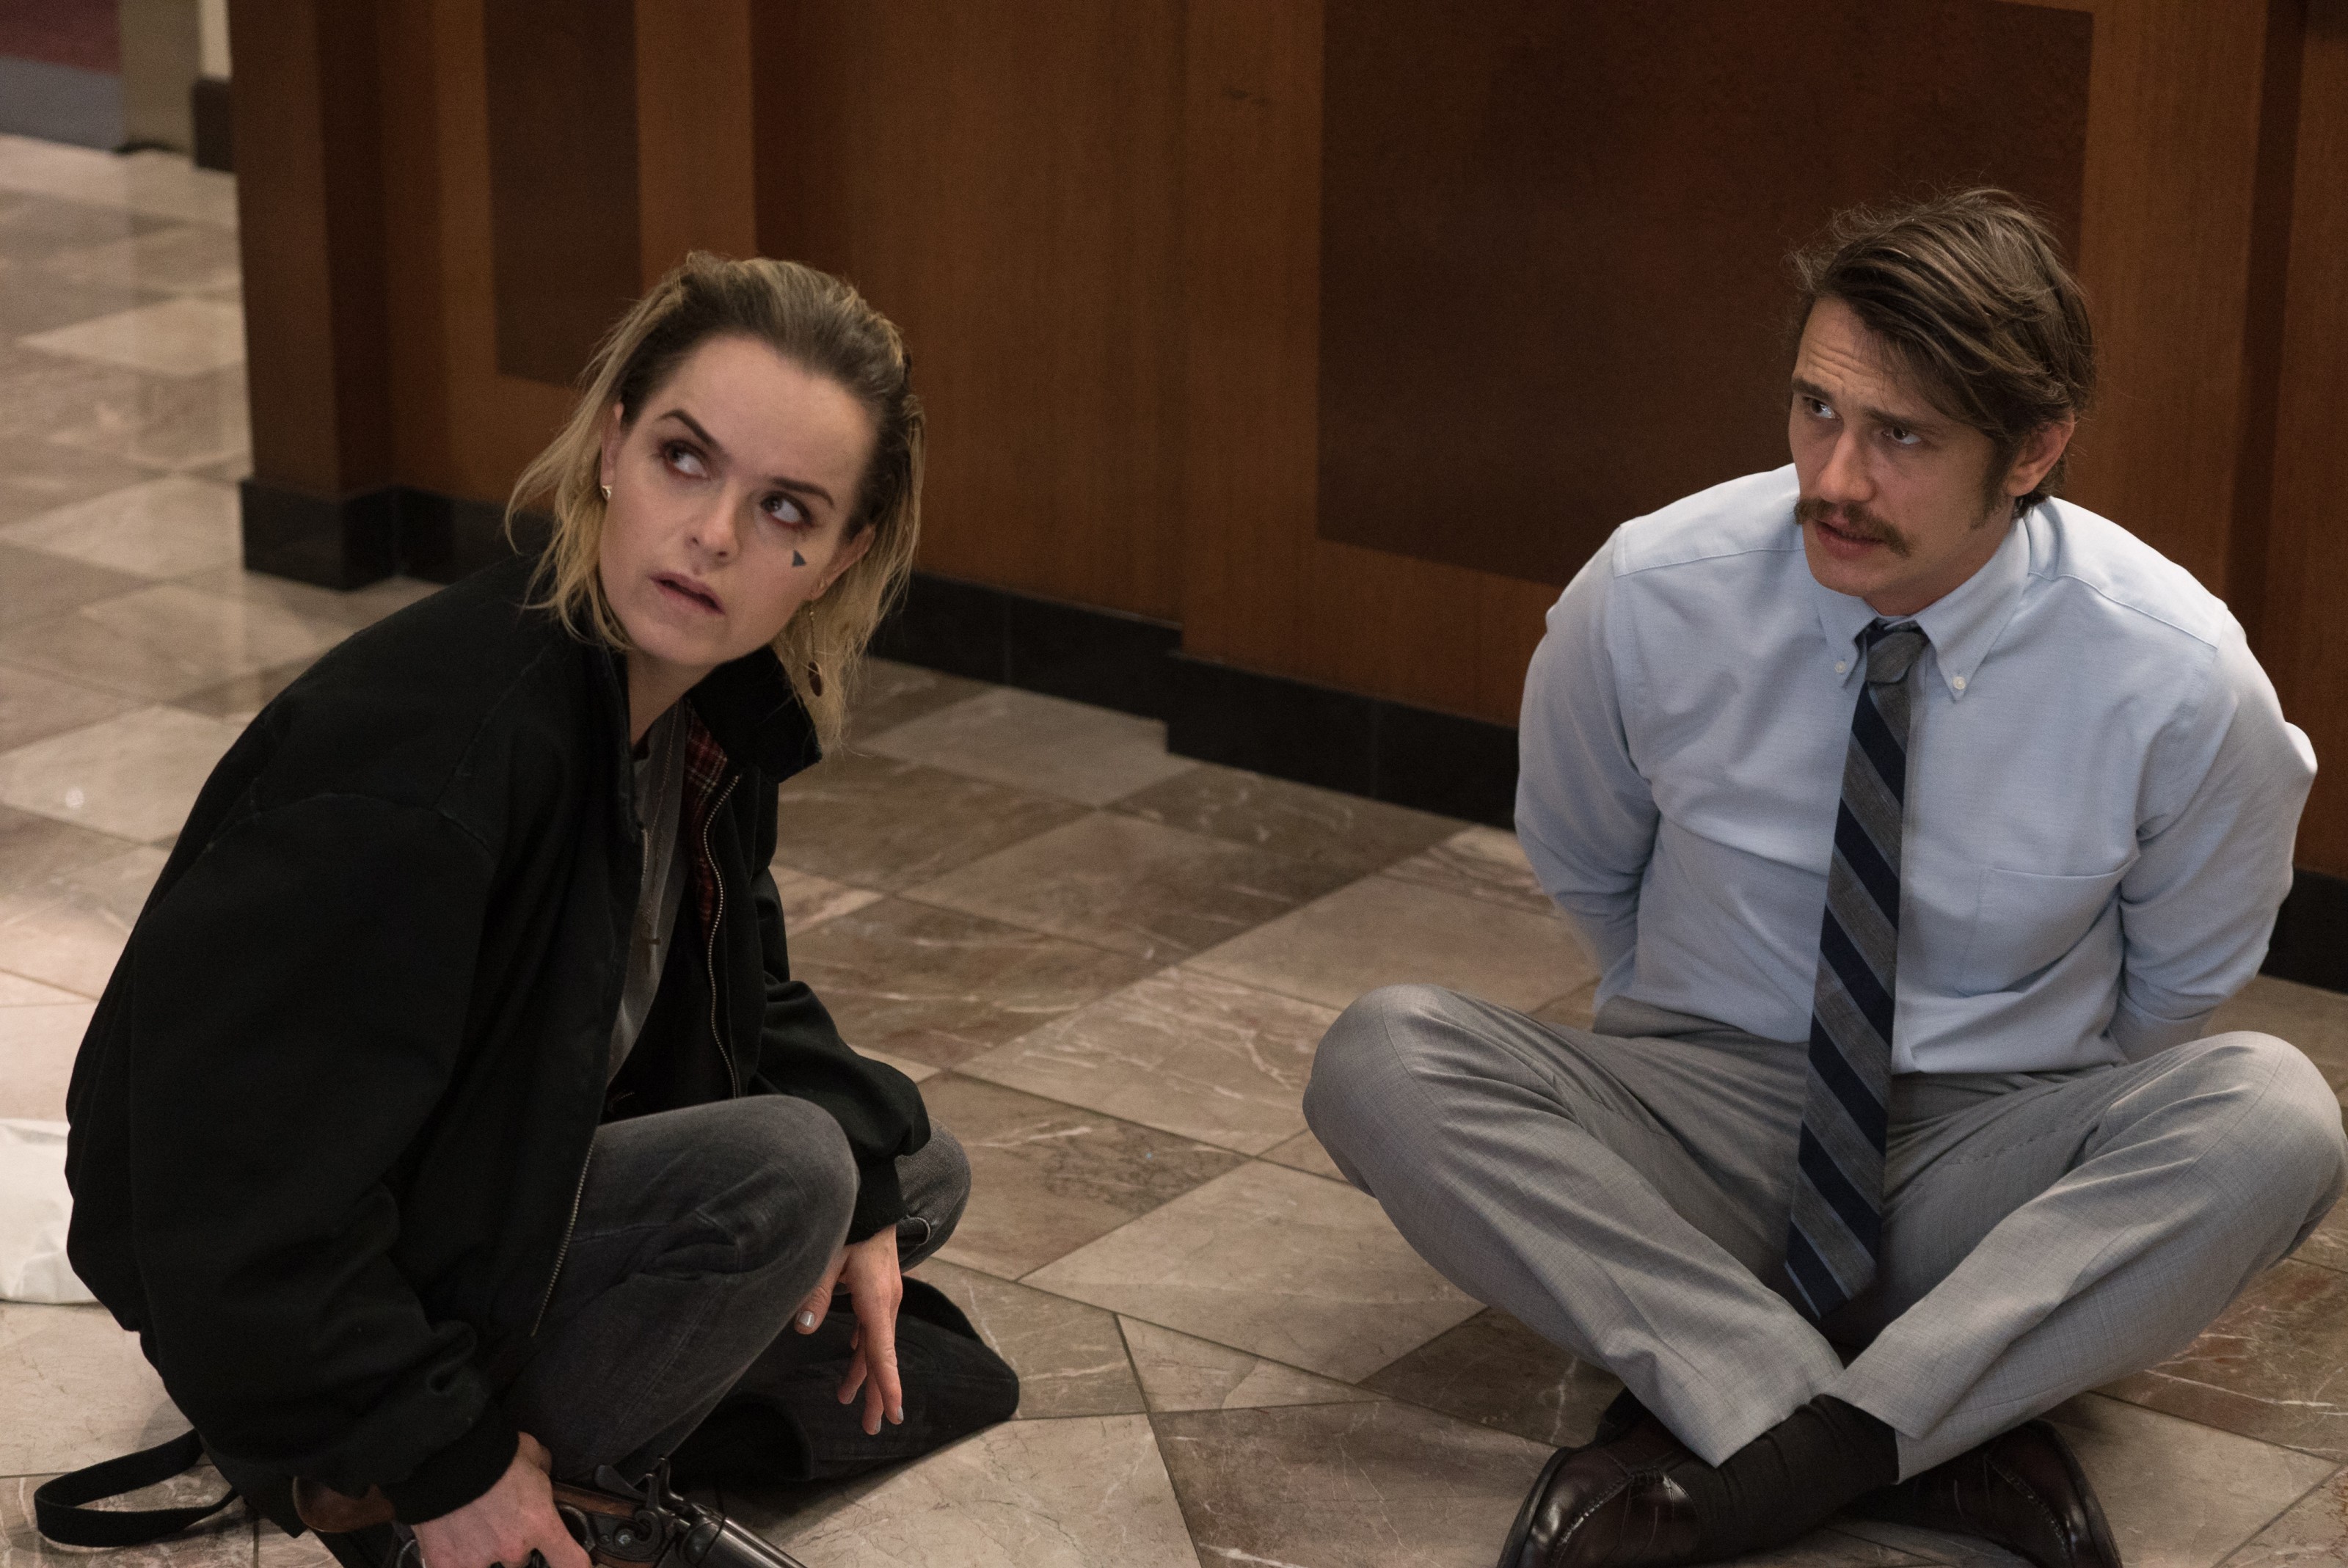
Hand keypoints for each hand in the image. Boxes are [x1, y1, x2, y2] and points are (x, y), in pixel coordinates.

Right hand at [409, 1434, 587, 1567]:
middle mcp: (513, 1547)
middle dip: (514, 1545)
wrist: (445, 1454)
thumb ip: (542, 1471)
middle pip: (520, 1561)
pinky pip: (456, 1567)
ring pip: (490, 1567)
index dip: (577, 1566)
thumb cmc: (491, 1451)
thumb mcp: (532, 1453)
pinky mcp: (445, 1562)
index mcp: (540, 1523)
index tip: (575, 1566)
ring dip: (485, 1552)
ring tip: (474, 1528)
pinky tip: (453, 1542)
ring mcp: (477, 1560)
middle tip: (502, 1523)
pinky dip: (456, 1558)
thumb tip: (542, 1474)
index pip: (571, 1562)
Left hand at [794, 1227, 903, 1434]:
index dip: (888, 1384)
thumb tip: (804, 1327)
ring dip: (866, 1374)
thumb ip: (817, 1290)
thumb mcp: (830, 1255)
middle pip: (883, 1357)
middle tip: (876, 1428)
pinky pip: (873, 1330)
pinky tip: (854, 1360)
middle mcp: (887, 1305)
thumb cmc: (855, 1228)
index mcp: (876, 1300)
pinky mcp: (879, 1295)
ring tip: (846, 1399)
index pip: (882, 1350)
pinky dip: (864, 1350)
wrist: (879, 1205)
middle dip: (880, 1393)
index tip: (895, 1414)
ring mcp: (886, 1300)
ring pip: (877, 1345)